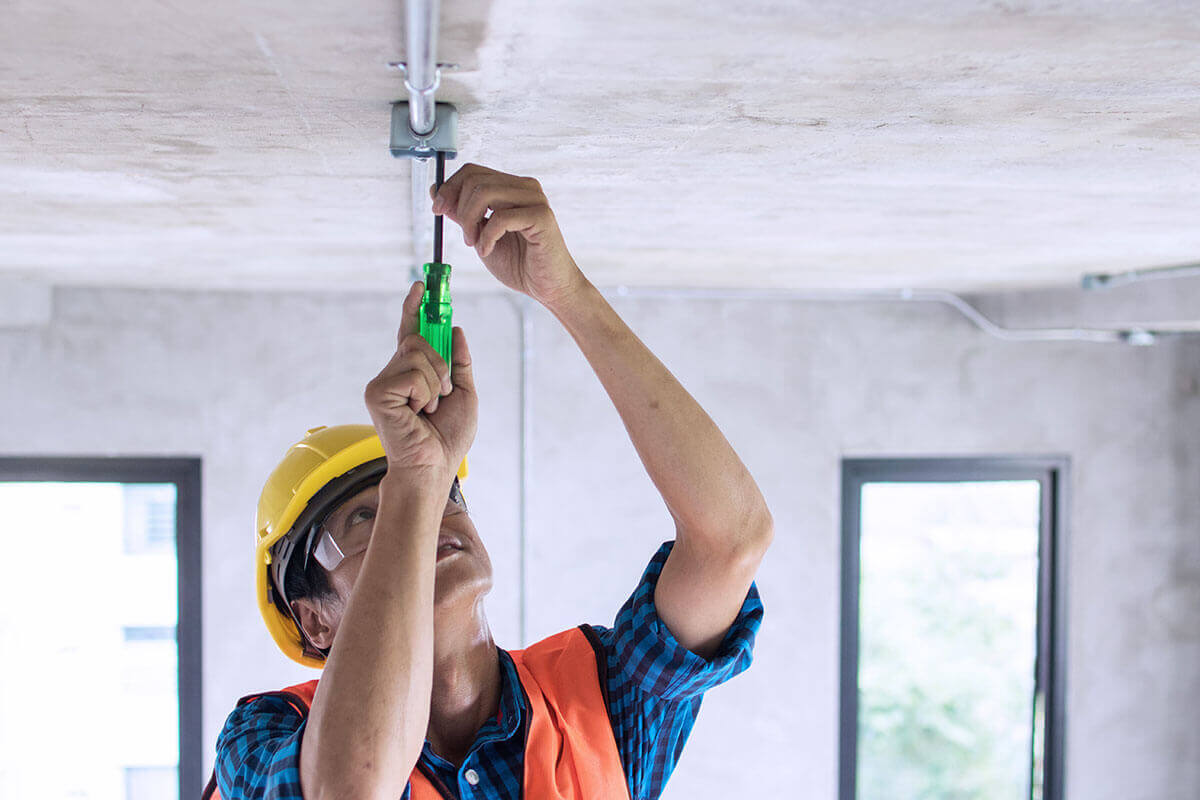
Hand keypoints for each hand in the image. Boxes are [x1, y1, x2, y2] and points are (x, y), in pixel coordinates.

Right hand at [364, 282, 477, 477]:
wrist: (434, 465)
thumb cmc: (447, 436)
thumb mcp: (464, 392)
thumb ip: (460, 362)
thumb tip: (456, 328)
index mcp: (411, 372)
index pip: (410, 331)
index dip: (414, 308)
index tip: (420, 286)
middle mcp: (392, 373)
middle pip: (417, 338)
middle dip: (440, 363)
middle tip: (442, 394)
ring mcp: (382, 382)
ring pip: (416, 353)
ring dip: (435, 382)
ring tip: (429, 408)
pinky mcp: (377, 393)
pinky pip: (412, 374)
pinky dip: (425, 393)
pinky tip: (418, 413)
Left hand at [432, 163, 585, 309]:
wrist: (547, 287)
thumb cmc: (520, 263)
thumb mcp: (480, 235)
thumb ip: (462, 213)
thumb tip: (435, 190)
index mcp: (511, 188)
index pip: (473, 171)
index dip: (450, 188)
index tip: (437, 209)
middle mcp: (525, 188)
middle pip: (475, 179)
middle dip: (459, 208)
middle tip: (464, 237)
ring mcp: (535, 200)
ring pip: (485, 192)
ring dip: (470, 221)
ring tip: (475, 244)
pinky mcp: (541, 217)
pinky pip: (501, 217)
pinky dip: (487, 237)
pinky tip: (487, 250)